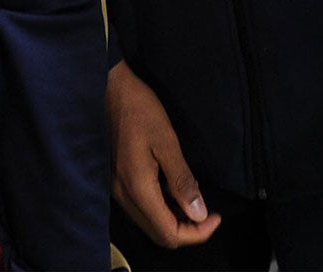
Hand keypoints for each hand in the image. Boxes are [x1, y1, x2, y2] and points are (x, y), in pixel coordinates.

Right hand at [107, 62, 220, 248]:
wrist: (107, 87)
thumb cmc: (139, 110)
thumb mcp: (167, 142)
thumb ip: (182, 181)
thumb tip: (199, 214)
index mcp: (137, 189)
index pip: (169, 233)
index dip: (197, 233)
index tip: (216, 217)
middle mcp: (123, 196)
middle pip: (158, 234)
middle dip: (187, 231)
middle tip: (208, 213)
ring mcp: (116, 189)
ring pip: (148, 223)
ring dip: (173, 221)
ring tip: (194, 202)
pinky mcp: (115, 180)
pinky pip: (141, 208)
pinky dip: (161, 209)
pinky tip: (173, 191)